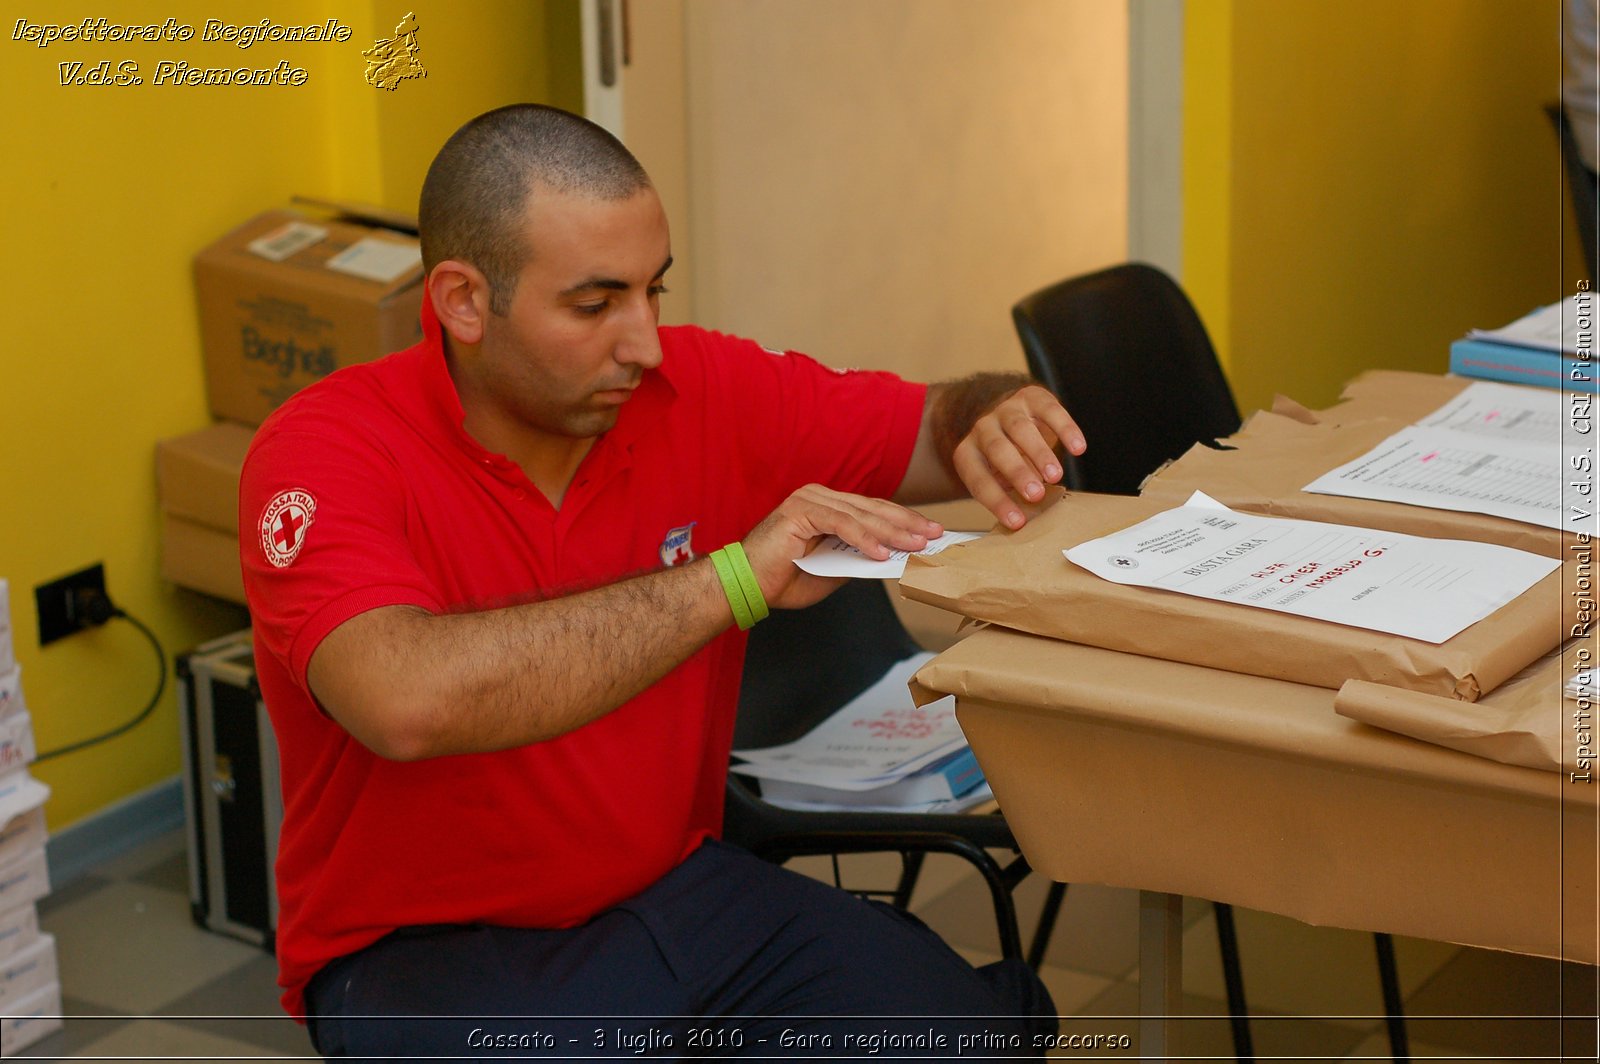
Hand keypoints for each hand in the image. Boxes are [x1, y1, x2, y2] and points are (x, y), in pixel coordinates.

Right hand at [741, 485, 943, 609]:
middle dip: (906, 523)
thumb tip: (892, 559)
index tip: (931, 532)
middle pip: (873, 508)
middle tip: (934, 535)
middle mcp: (819, 496)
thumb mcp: (831, 571)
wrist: (743, 585)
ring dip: (892, 532)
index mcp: (827, 505)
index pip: (873, 510)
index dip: (903, 521)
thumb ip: (857, 560)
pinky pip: (840, 524)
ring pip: (861, 515)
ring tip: (916, 545)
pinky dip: (864, 539)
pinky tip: (882, 554)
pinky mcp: (800, 511)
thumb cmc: (781, 580)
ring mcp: (809, 500)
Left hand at [952, 384, 1084, 529]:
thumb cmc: (1006, 459)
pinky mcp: (1031, 397)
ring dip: (1039, 453)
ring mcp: (1006, 410)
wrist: (1010, 417)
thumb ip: (1009, 495)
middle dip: (1017, 473)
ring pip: (1020, 429)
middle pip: (997, 450)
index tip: (1017, 522)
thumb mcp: (1000, 479)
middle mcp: (983, 428)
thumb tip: (1025, 523)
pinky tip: (1078, 448)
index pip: (979, 480)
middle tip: (1036, 495)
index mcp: (968, 453)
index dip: (997, 501)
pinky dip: (1065, 429)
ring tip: (1056, 475)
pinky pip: (1049, 410)